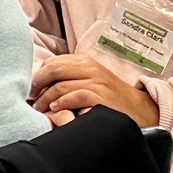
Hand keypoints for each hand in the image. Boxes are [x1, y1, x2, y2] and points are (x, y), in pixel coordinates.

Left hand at [30, 54, 160, 126]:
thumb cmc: (111, 97)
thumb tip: (40, 84)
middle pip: (53, 70)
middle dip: (38, 85)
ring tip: (40, 108)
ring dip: (46, 98)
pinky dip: (63, 102)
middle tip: (31, 98)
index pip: (52, 63)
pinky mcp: (102, 97)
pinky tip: (55, 109)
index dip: (38, 76)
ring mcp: (97, 82)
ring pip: (61, 85)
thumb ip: (70, 78)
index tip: (30, 89)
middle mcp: (90, 68)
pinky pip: (76, 95)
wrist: (141, 110)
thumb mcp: (90, 80)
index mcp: (84, 62)